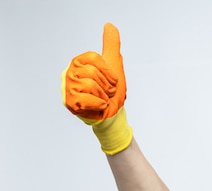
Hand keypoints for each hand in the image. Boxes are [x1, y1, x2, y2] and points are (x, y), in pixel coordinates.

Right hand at [62, 23, 131, 154]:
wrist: (113, 114)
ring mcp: (67, 88)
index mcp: (79, 62)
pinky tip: (98, 106)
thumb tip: (109, 25)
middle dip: (106, 85)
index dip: (109, 72)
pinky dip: (98, 104)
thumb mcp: (114, 65)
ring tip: (101, 99)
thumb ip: (111, 44)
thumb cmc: (113, 91)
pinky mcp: (69, 103)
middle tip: (106, 92)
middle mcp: (69, 73)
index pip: (94, 59)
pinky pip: (86, 99)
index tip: (112, 80)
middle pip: (92, 72)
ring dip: (103, 95)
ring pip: (89, 85)